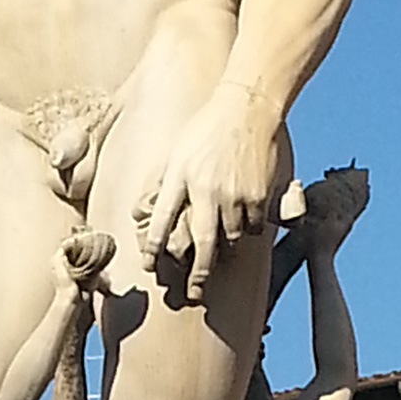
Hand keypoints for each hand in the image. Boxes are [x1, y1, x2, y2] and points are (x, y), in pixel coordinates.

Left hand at [136, 82, 284, 303]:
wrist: (248, 105)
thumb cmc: (207, 126)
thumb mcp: (177, 151)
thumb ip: (162, 183)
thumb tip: (141, 212)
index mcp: (181, 176)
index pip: (161, 221)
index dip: (153, 247)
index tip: (150, 266)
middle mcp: (206, 189)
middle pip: (202, 244)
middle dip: (197, 274)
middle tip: (193, 294)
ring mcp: (235, 194)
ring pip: (231, 239)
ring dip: (225, 250)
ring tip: (223, 253)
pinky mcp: (259, 194)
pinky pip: (254, 226)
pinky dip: (249, 229)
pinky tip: (245, 220)